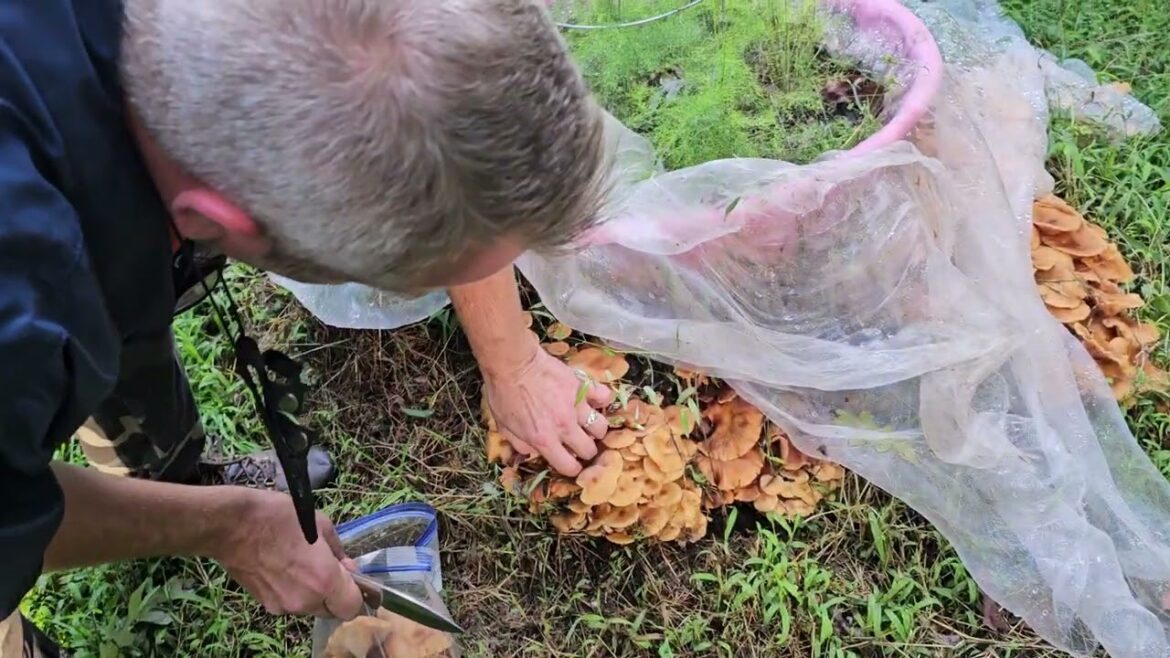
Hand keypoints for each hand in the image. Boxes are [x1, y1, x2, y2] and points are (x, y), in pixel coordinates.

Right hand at [213, 489, 362, 619]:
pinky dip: (293, 592)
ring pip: (310, 608)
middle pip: (332, 611)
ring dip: (313, 594)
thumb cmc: (280, 518)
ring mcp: (284, 606)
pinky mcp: (266, 605)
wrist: (233, 526)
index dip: (355, 593)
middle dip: (335, 594)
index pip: (352, 607)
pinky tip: (282, 569)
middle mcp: (306, 600)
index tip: (348, 576)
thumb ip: (338, 552)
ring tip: (300, 565)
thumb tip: (346, 567)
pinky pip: (290, 604)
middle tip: (326, 569)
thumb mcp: (321, 524)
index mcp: (324, 580)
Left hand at [483, 346, 613, 475]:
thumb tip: (534, 451)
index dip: (571, 468)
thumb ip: (521, 443)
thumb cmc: (503, 393)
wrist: (513, 363)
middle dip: (585, 451)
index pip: (569, 467)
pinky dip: (601, 400)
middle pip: (588, 449)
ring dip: (595, 429)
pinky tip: (594, 401)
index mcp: (544, 440)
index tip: (569, 462)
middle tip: (579, 444)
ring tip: (589, 425)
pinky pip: (603, 396)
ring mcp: (576, 406)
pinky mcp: (582, 386)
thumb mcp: (504, 426)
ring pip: (600, 427)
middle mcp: (564, 426)